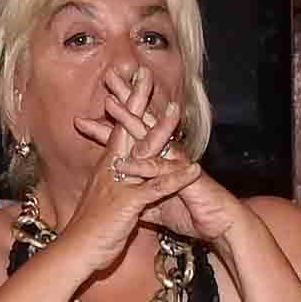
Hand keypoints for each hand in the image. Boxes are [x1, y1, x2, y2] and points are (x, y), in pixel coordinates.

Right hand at [54, 72, 185, 281]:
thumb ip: (111, 181)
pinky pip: (156, 188)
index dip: (127, 101)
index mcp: (107, 166)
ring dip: (161, 130)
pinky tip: (193, 169)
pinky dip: (175, 178)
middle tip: (146, 73)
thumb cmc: (87, 228)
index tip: (133, 77)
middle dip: (137, 100)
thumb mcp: (101, 198)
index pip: (119, 127)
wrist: (74, 251)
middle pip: (126, 128)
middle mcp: (111, 169)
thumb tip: (115, 171)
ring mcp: (119, 184)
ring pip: (142, 152)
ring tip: (176, 110)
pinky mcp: (127, 204)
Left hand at [117, 84, 243, 250]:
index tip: (81, 117)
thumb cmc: (190, 213)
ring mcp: (177, 163)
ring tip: (111, 103)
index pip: (130, 138)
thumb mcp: (157, 203)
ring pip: (150, 136)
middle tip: (108, 76)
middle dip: (125, 100)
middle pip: (142, 123)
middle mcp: (167, 155)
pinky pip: (162, 169)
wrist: (219, 226)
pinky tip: (128, 160)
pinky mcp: (186, 177)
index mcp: (157, 160)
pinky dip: (144, 166)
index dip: (108, 127)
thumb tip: (124, 195)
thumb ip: (141, 194)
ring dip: (130, 119)